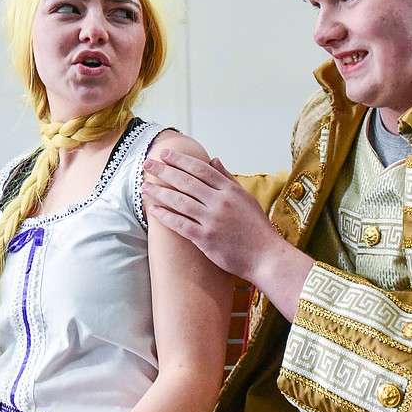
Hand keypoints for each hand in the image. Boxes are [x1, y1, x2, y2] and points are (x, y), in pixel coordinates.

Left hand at [142, 151, 276, 280]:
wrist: (266, 256)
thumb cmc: (256, 228)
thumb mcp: (246, 198)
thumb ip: (228, 179)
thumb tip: (214, 160)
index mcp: (230, 190)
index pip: (200, 169)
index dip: (180, 160)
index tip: (165, 155)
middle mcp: (220, 202)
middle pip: (186, 181)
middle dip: (164, 171)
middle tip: (147, 164)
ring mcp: (212, 220)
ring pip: (180, 201)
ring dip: (160, 192)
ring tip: (145, 186)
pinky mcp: (206, 238)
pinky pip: (180, 224)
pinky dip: (165, 216)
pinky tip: (152, 210)